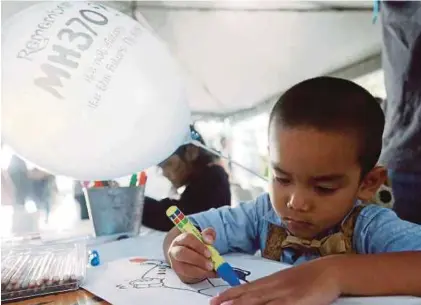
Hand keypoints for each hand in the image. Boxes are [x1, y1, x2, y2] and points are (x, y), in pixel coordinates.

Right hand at [167, 228, 217, 282]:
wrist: (188, 254)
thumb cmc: (196, 244)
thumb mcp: (203, 237)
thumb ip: (208, 234)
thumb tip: (209, 240)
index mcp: (180, 239)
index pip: (187, 239)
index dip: (198, 246)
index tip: (209, 253)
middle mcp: (174, 250)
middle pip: (182, 253)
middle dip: (197, 260)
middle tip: (211, 265)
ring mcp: (175, 263)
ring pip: (184, 268)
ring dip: (199, 270)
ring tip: (211, 270)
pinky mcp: (179, 273)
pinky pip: (188, 276)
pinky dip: (201, 275)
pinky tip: (211, 274)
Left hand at [210, 256, 340, 304]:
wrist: (329, 270)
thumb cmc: (309, 277)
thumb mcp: (287, 281)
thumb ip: (273, 288)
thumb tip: (258, 295)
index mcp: (271, 281)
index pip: (246, 288)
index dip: (230, 294)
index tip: (215, 299)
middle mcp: (274, 286)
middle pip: (248, 295)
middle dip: (229, 301)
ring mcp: (284, 294)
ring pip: (258, 302)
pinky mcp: (295, 301)